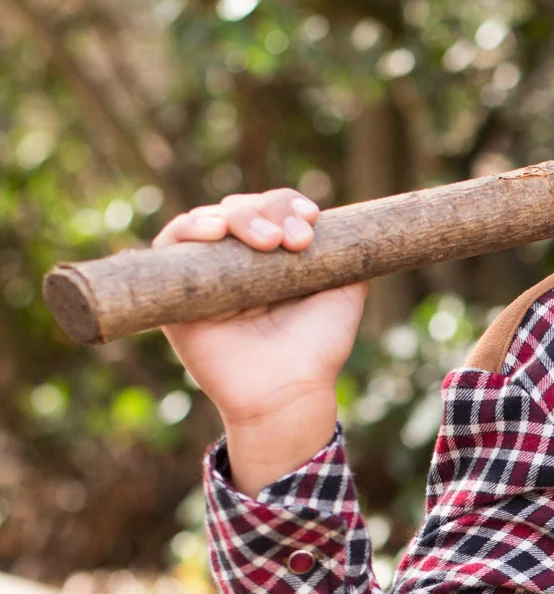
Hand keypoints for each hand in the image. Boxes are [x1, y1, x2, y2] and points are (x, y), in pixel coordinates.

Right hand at [155, 189, 367, 494]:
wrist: (288, 389)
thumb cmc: (318, 345)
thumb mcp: (345, 291)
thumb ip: (345, 252)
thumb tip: (339, 221)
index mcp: (274, 256)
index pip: (274, 209)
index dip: (288, 204)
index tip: (312, 217)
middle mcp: (238, 260)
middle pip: (243, 208)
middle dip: (270, 212)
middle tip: (295, 240)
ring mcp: (206, 273)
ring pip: (210, 219)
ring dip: (239, 217)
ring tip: (267, 240)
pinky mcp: (176, 291)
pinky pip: (170, 244)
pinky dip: (190, 227)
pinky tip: (217, 230)